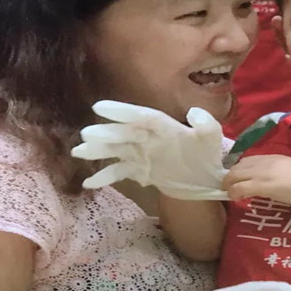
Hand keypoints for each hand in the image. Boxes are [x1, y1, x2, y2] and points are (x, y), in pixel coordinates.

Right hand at [72, 102, 228, 199]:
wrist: (206, 179)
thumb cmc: (207, 154)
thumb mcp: (212, 138)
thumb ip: (206, 124)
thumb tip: (193, 113)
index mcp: (164, 126)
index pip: (141, 117)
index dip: (121, 112)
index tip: (99, 107)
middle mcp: (148, 138)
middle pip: (124, 134)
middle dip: (105, 134)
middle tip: (86, 134)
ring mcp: (142, 154)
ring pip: (116, 151)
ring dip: (99, 151)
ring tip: (79, 152)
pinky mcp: (139, 171)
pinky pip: (120, 172)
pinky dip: (105, 176)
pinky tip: (89, 183)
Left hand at [224, 155, 290, 205]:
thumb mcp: (288, 169)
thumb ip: (275, 172)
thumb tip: (265, 181)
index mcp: (271, 157)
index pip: (247, 160)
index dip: (238, 170)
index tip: (236, 179)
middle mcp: (264, 162)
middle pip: (237, 167)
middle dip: (229, 177)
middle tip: (227, 187)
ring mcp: (262, 173)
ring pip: (235, 176)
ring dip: (229, 185)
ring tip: (230, 194)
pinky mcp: (262, 185)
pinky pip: (240, 188)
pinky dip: (234, 193)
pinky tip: (236, 199)